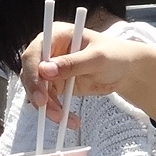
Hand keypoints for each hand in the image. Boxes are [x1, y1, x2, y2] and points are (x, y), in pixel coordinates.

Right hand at [23, 22, 155, 125]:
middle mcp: (49, 50)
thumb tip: (45, 70)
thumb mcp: (97, 58)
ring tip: (63, 118)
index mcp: (57, 35)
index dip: (33, 72)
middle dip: (38, 93)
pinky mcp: (56, 84)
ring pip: (37, 90)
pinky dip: (55, 111)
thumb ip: (72, 63)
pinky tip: (69, 119)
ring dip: (47, 106)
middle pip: (30, 72)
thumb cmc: (114, 56)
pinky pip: (48, 100)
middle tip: (47, 108)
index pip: (35, 52)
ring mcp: (51, 68)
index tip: (41, 92)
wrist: (125, 70)